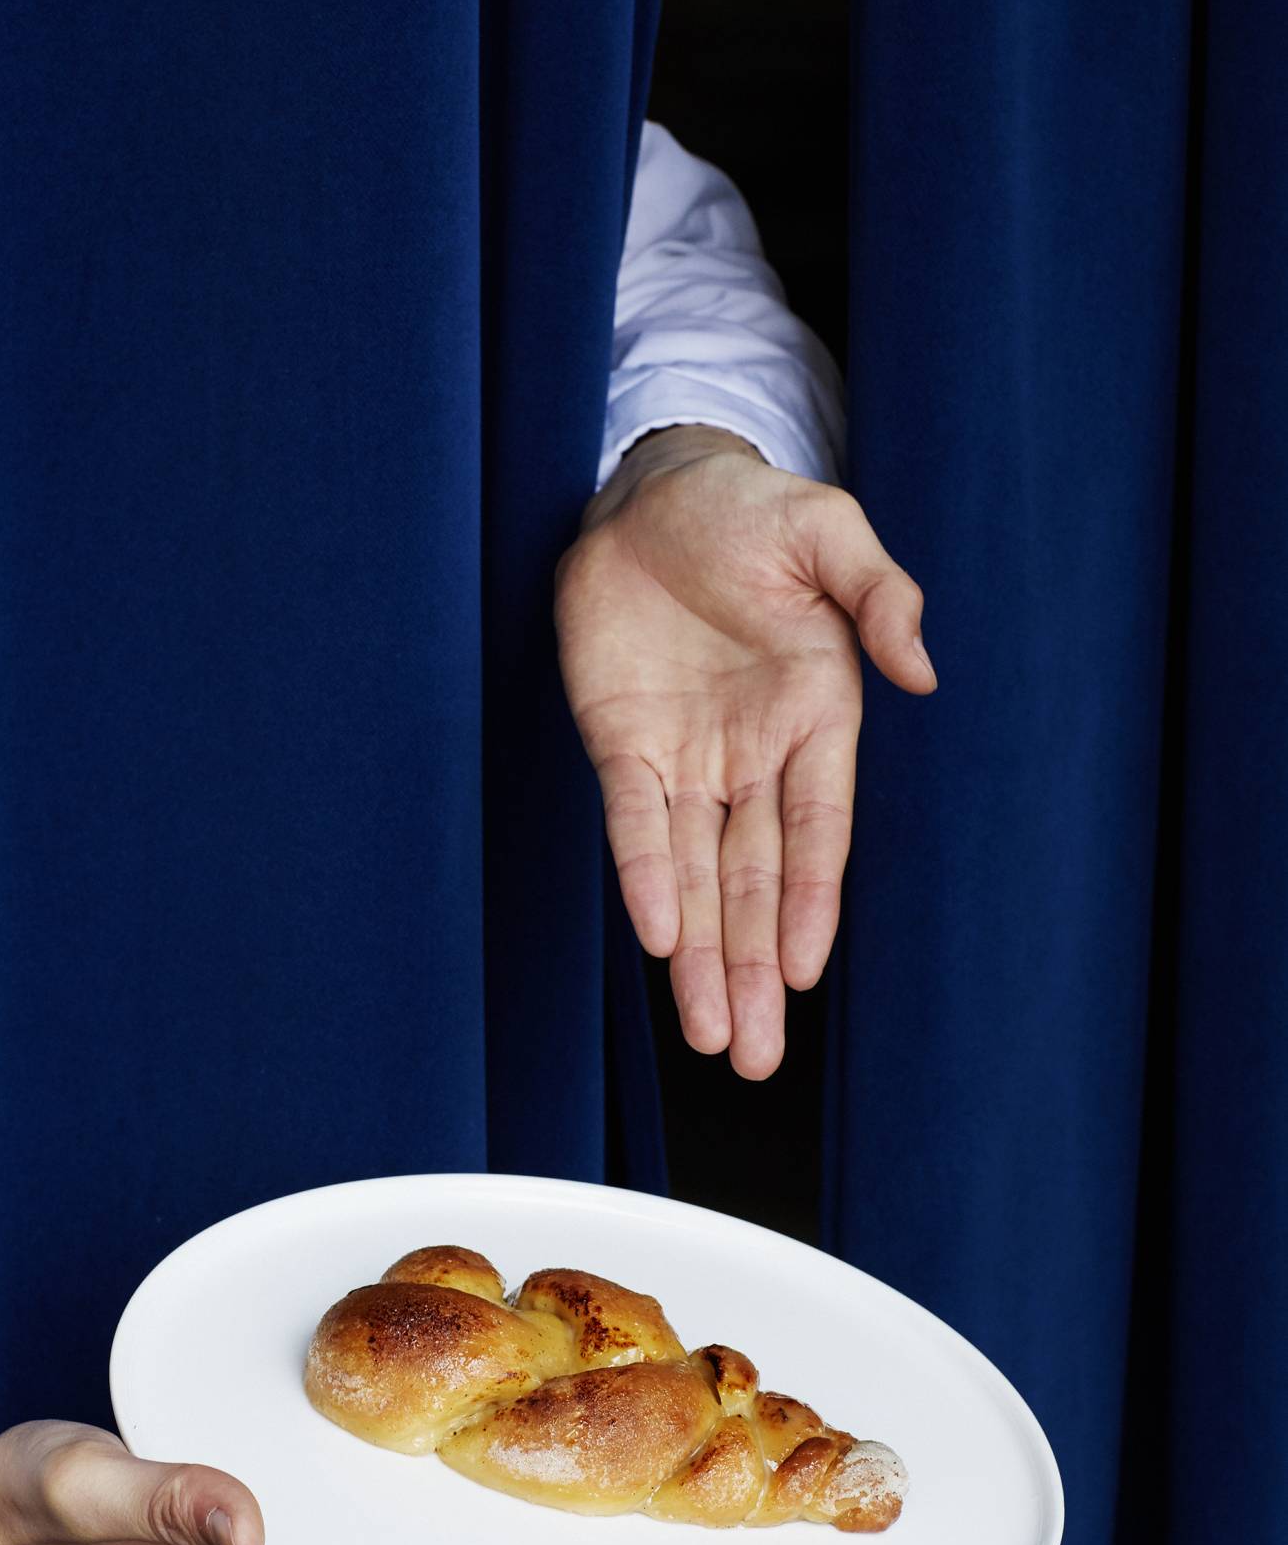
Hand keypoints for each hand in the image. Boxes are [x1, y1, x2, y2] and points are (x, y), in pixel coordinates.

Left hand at [555, 426, 932, 1078]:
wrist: (652, 489)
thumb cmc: (749, 511)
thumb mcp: (827, 532)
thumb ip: (879, 596)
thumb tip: (922, 673)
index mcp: (816, 719)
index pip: (816, 833)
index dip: (809, 903)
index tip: (804, 970)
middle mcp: (754, 757)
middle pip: (756, 884)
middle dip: (754, 969)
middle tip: (754, 1055)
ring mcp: (687, 759)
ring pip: (697, 879)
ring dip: (701, 959)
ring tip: (710, 1037)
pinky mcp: (622, 747)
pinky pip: (634, 828)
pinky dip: (644, 881)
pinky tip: (656, 942)